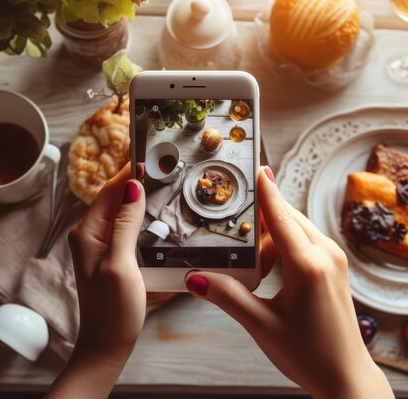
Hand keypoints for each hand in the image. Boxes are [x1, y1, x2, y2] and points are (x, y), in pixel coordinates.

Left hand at [46, 164, 145, 398]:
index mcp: (88, 233)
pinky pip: (125, 229)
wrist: (106, 346)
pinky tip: (154, 214)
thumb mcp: (121, 264)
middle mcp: (90, 236)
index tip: (147, 153)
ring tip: (160, 181)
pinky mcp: (112, 258)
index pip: (110, 191)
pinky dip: (140, 217)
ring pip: (121, 213)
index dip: (129, 171)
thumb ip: (126, 224)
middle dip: (135, 180)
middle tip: (160, 164)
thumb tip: (132, 187)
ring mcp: (100, 247)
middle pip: (114, 199)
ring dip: (138, 197)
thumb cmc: (112, 310)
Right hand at [186, 167, 393, 398]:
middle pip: (285, 219)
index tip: (255, 166)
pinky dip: (280, 247)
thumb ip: (227, 296)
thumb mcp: (261, 325)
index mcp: (308, 266)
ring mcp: (333, 261)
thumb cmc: (310, 355)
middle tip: (231, 228)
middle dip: (257, 221)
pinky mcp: (333, 268)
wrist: (346, 378)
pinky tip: (267, 269)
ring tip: (250, 267)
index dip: (264, 190)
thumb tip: (197, 277)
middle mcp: (326, 256)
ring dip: (268, 239)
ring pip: (293, 230)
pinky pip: (302, 243)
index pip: (279, 217)